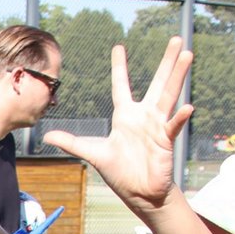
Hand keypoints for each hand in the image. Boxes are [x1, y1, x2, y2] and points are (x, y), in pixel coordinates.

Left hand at [42, 39, 194, 213]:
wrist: (139, 193)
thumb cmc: (120, 172)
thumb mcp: (92, 153)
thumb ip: (71, 143)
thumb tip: (47, 135)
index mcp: (125, 116)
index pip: (121, 86)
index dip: (119, 67)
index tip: (119, 46)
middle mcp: (144, 116)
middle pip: (157, 82)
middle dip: (166, 62)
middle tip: (176, 39)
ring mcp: (157, 126)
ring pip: (170, 95)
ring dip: (178, 75)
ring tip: (187, 54)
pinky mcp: (165, 141)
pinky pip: (173, 126)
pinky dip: (179, 118)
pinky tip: (187, 108)